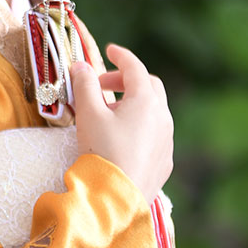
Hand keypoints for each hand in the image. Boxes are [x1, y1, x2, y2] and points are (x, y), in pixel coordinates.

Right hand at [69, 43, 173, 203]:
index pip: (135, 67)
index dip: (121, 56)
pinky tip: (120, 136)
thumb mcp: (88, 114)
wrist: (117, 197)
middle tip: (102, 84)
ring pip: (153, 110)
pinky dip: (138, 124)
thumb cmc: (102, 150)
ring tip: (106, 113)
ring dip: (131, 103)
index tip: (110, 50)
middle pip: (149, 86)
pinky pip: (155, 132)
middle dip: (126, 80)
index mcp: (146, 101)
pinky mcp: (164, 159)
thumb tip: (80, 65)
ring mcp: (167, 139)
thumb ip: (83, 85)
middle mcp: (162, 116)